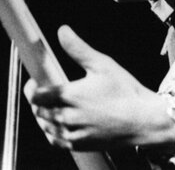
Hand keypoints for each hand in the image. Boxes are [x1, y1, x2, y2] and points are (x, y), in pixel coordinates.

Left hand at [24, 25, 174, 151]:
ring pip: (46, 127)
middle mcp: (68, 117)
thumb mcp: (102, 64)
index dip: (31, 88)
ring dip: (43, 117)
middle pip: (38, 112)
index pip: (36, 97)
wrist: (143, 119)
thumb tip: (63, 31)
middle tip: (44, 92)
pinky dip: (52, 132)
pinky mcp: (80, 145)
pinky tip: (58, 125)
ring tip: (50, 107)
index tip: (34, 81)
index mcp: (70, 96)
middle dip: (37, 102)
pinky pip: (57, 141)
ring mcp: (73, 133)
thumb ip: (78, 48)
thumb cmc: (125, 91)